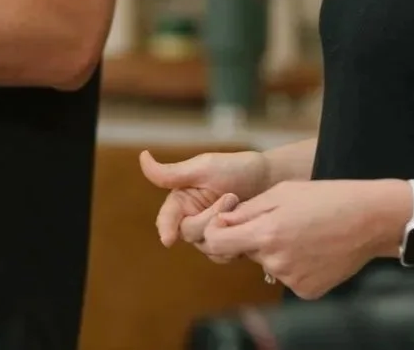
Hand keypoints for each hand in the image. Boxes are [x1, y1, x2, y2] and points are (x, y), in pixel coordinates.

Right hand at [139, 148, 271, 257]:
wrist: (271, 179)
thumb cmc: (237, 168)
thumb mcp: (204, 167)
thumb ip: (172, 172)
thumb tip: (142, 158)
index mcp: (182, 200)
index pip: (167, 218)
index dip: (166, 228)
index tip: (168, 238)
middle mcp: (192, 219)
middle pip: (189, 233)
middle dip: (209, 218)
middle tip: (230, 197)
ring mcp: (210, 233)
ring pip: (206, 246)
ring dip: (224, 229)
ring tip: (240, 205)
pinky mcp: (228, 244)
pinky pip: (223, 255)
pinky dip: (234, 243)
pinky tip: (246, 225)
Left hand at [199, 179, 405, 299]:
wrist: (369, 219)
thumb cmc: (327, 198)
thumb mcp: (281, 192)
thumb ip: (247, 210)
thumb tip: (221, 222)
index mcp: (266, 233)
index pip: (217, 244)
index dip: (217, 233)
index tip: (227, 225)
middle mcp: (276, 261)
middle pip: (247, 252)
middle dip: (256, 237)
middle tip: (284, 221)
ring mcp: (292, 279)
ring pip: (270, 264)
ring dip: (278, 250)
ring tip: (305, 232)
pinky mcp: (307, 291)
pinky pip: (290, 277)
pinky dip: (297, 265)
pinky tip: (315, 249)